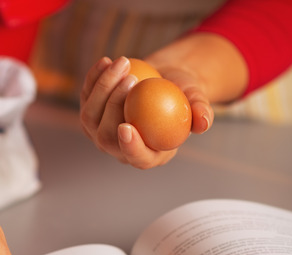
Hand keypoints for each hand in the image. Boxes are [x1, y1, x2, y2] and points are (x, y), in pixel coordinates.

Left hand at [79, 56, 213, 168]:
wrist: (163, 80)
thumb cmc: (183, 94)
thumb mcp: (196, 99)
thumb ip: (201, 111)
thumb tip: (204, 123)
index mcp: (147, 155)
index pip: (135, 157)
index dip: (128, 146)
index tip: (126, 126)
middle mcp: (118, 148)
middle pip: (106, 137)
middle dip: (114, 107)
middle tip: (131, 79)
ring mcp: (99, 132)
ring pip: (90, 116)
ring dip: (104, 88)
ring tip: (124, 63)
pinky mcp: (90, 111)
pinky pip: (86, 96)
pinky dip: (94, 78)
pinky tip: (107, 60)